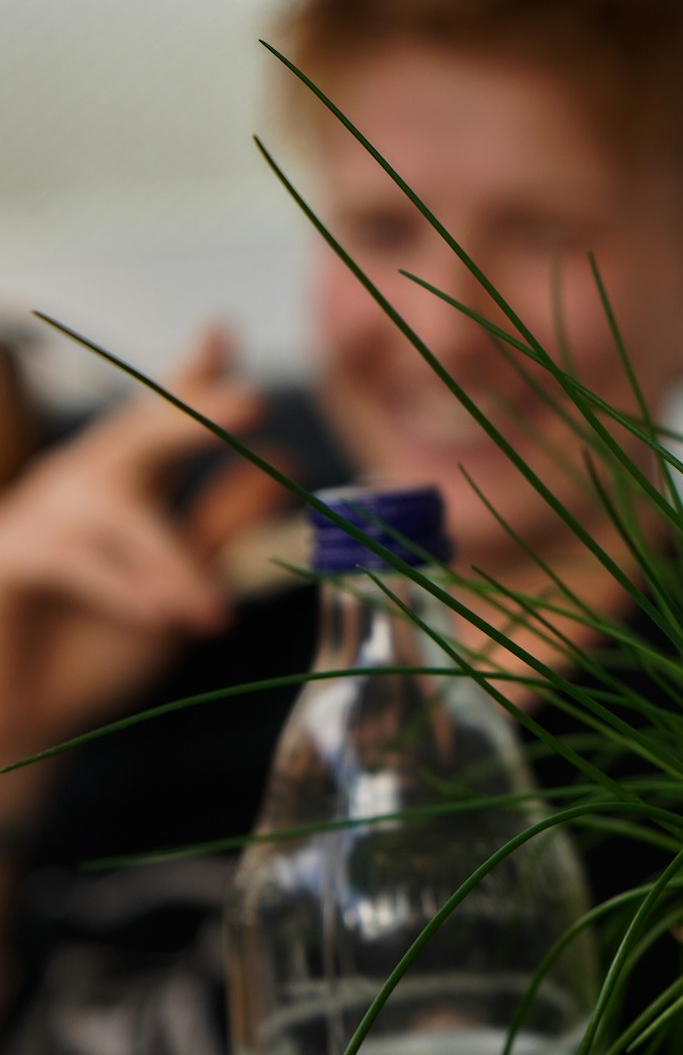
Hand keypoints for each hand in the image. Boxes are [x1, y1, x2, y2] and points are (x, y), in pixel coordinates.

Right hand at [0, 328, 283, 761]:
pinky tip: (158, 616)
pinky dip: (120, 586)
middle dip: (193, 413)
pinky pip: (68, 555)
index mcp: (132, 480)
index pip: (166, 414)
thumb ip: (224, 523)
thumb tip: (283, 459)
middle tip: (253, 402)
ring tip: (209, 614)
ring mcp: (39, 514)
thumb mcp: (182, 585)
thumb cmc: (98, 647)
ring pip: (114, 508)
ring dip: (169, 560)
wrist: (26, 725)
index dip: (195, 371)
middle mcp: (84, 482)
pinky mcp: (7, 556)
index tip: (226, 330)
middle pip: (137, 429)